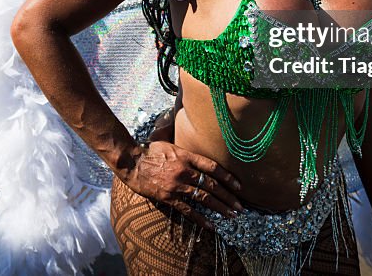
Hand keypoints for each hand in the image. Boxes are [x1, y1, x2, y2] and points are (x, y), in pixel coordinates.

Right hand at [122, 140, 242, 230]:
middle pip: (212, 185)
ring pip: (204, 198)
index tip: (239, 186)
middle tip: (240, 207)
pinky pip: (188, 210)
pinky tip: (211, 225)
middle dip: (228, 196)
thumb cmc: (150, 151)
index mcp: (187, 156)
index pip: (213, 167)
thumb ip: (186, 152)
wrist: (131, 162)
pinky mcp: (168, 197)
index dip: (228, 177)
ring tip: (231, 215)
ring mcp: (177, 185)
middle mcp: (184, 171)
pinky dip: (201, 219)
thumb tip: (198, 153)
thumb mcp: (170, 145)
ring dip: (220, 208)